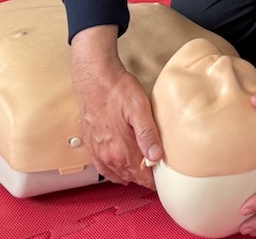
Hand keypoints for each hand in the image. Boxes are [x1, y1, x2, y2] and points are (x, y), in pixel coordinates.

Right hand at [69, 26, 162, 188]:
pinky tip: (119, 168)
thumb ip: (148, 134)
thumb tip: (156, 157)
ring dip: (129, 175)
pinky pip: (102, 168)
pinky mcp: (91, 144)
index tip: (164, 177)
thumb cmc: (117, 89)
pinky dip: (113, 172)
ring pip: (117, 174)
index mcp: (121, 149)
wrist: (93, 77)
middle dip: (144, 177)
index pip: (142, 176)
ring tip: (142, 172)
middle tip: (157, 172)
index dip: (155, 179)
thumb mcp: (139, 108)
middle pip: (130, 177)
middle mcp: (108, 155)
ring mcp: (97, 151)